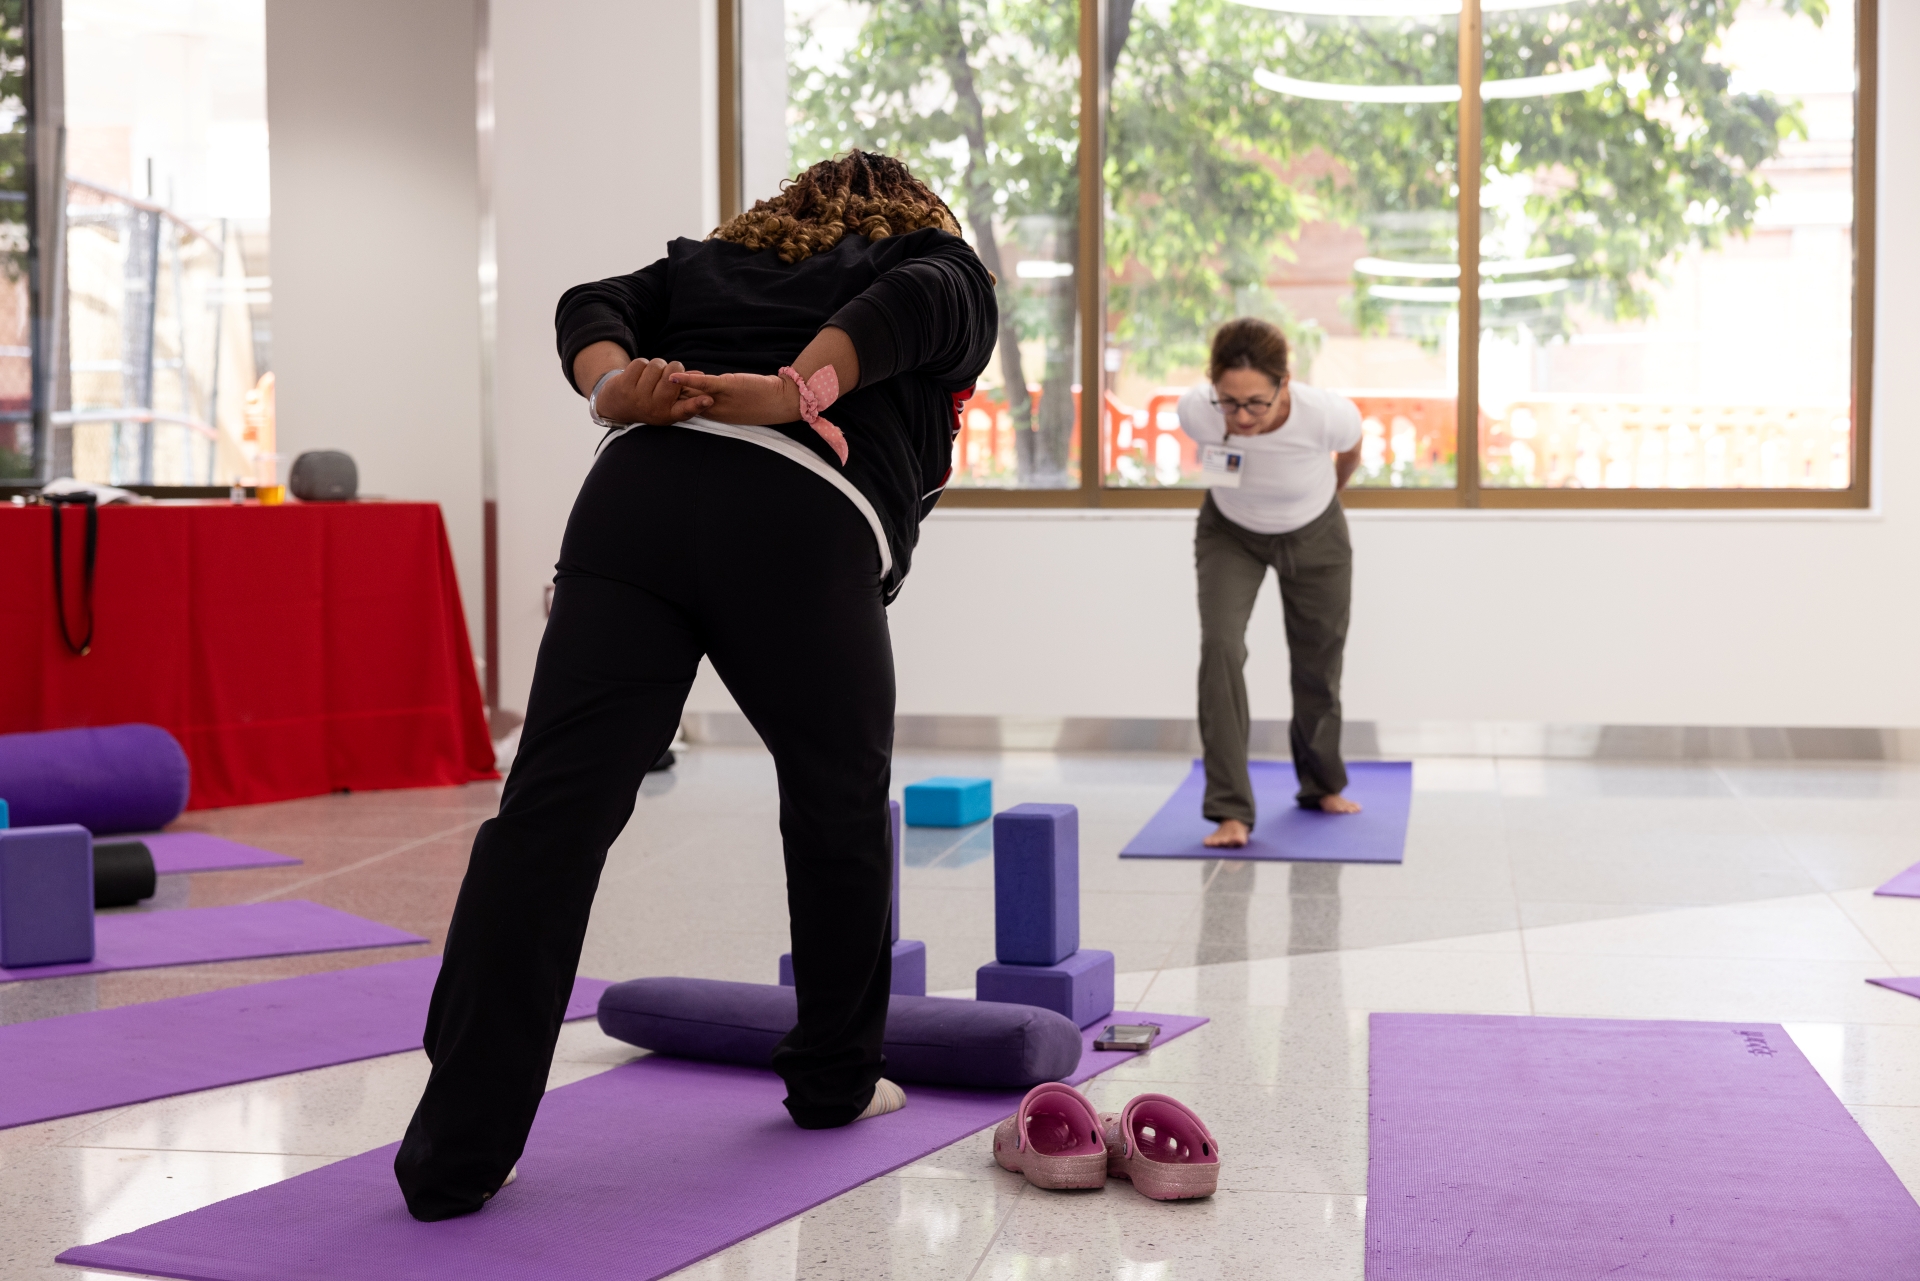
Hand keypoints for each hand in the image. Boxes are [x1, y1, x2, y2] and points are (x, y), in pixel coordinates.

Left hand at [594, 358, 711, 426]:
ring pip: (656, 366)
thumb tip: (699, 374)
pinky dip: (641, 364)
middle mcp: (655, 408)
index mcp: (670, 414)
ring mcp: (638, 398)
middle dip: (672, 367)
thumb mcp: (669, 402)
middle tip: (667, 374)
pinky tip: (640, 374)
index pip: (687, 410)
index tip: (708, 399)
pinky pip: (640, 363)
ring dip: (656, 365)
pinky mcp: (624, 386)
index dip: (698, 404)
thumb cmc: (651, 401)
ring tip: (652, 375)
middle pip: (672, 374)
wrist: (618, 406)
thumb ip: (685, 389)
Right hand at [668, 370, 803, 426]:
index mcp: (714, 415)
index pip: (687, 407)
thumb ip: (717, 400)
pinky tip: (673, 377)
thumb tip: (701, 390)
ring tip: (657, 379)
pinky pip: (704, 384)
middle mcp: (714, 410)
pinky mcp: (728, 386)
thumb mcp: (734, 404)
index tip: (661, 392)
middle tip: (651, 384)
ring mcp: (720, 399)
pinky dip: (688, 379)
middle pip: (685, 400)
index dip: (673, 399)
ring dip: (673, 386)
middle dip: (668, 393)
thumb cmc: (760, 401)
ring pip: (691, 393)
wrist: (782, 401)